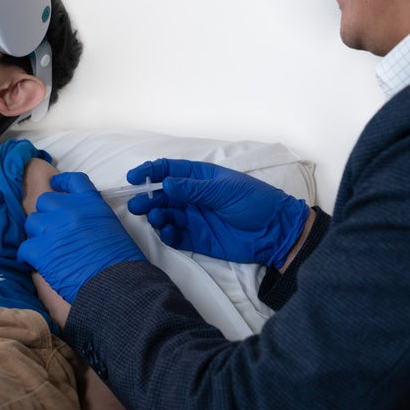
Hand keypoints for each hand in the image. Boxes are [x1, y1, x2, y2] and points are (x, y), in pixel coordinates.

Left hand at [19, 172, 146, 303]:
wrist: (116, 283)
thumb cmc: (121, 262)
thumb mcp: (112, 227)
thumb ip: (92, 218)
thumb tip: (78, 225)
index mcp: (91, 203)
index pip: (72, 180)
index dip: (61, 183)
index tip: (55, 184)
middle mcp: (70, 210)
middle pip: (45, 201)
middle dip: (47, 215)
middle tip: (52, 231)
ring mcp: (54, 228)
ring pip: (32, 222)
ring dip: (37, 234)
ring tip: (45, 249)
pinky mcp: (41, 250)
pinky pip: (24, 247)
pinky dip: (27, 256)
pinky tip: (32, 263)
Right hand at [126, 158, 308, 266]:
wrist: (276, 232)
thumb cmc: (255, 201)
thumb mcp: (225, 190)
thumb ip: (194, 189)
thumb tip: (165, 183)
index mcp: (200, 178)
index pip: (169, 170)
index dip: (150, 171)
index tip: (133, 177)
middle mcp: (193, 197)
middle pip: (162, 195)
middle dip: (147, 198)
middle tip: (137, 205)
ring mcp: (194, 218)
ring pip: (166, 215)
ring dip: (157, 216)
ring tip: (157, 218)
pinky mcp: (197, 239)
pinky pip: (176, 236)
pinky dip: (168, 234)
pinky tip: (168, 232)